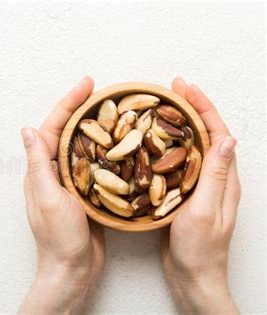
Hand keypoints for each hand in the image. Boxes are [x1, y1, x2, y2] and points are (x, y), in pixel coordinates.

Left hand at [19, 77, 104, 313]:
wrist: (72, 268)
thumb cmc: (58, 237)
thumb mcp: (47, 197)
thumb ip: (38, 163)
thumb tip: (27, 129)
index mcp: (41, 168)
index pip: (53, 126)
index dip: (69, 103)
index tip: (87, 84)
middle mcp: (53, 171)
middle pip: (67, 130)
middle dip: (82, 107)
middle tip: (102, 89)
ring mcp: (70, 180)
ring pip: (81, 144)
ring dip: (94, 125)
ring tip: (112, 109)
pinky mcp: (85, 191)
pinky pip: (93, 163)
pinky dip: (103, 149)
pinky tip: (118, 143)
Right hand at [161, 77, 240, 313]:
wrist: (192, 276)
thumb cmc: (200, 249)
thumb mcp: (206, 210)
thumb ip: (216, 175)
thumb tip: (226, 138)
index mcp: (225, 179)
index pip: (217, 133)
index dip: (203, 108)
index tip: (185, 88)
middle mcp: (215, 178)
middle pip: (205, 134)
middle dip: (191, 108)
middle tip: (172, 89)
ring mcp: (200, 186)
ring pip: (191, 147)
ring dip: (179, 124)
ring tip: (162, 108)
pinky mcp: (184, 194)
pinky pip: (179, 163)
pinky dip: (168, 147)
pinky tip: (153, 143)